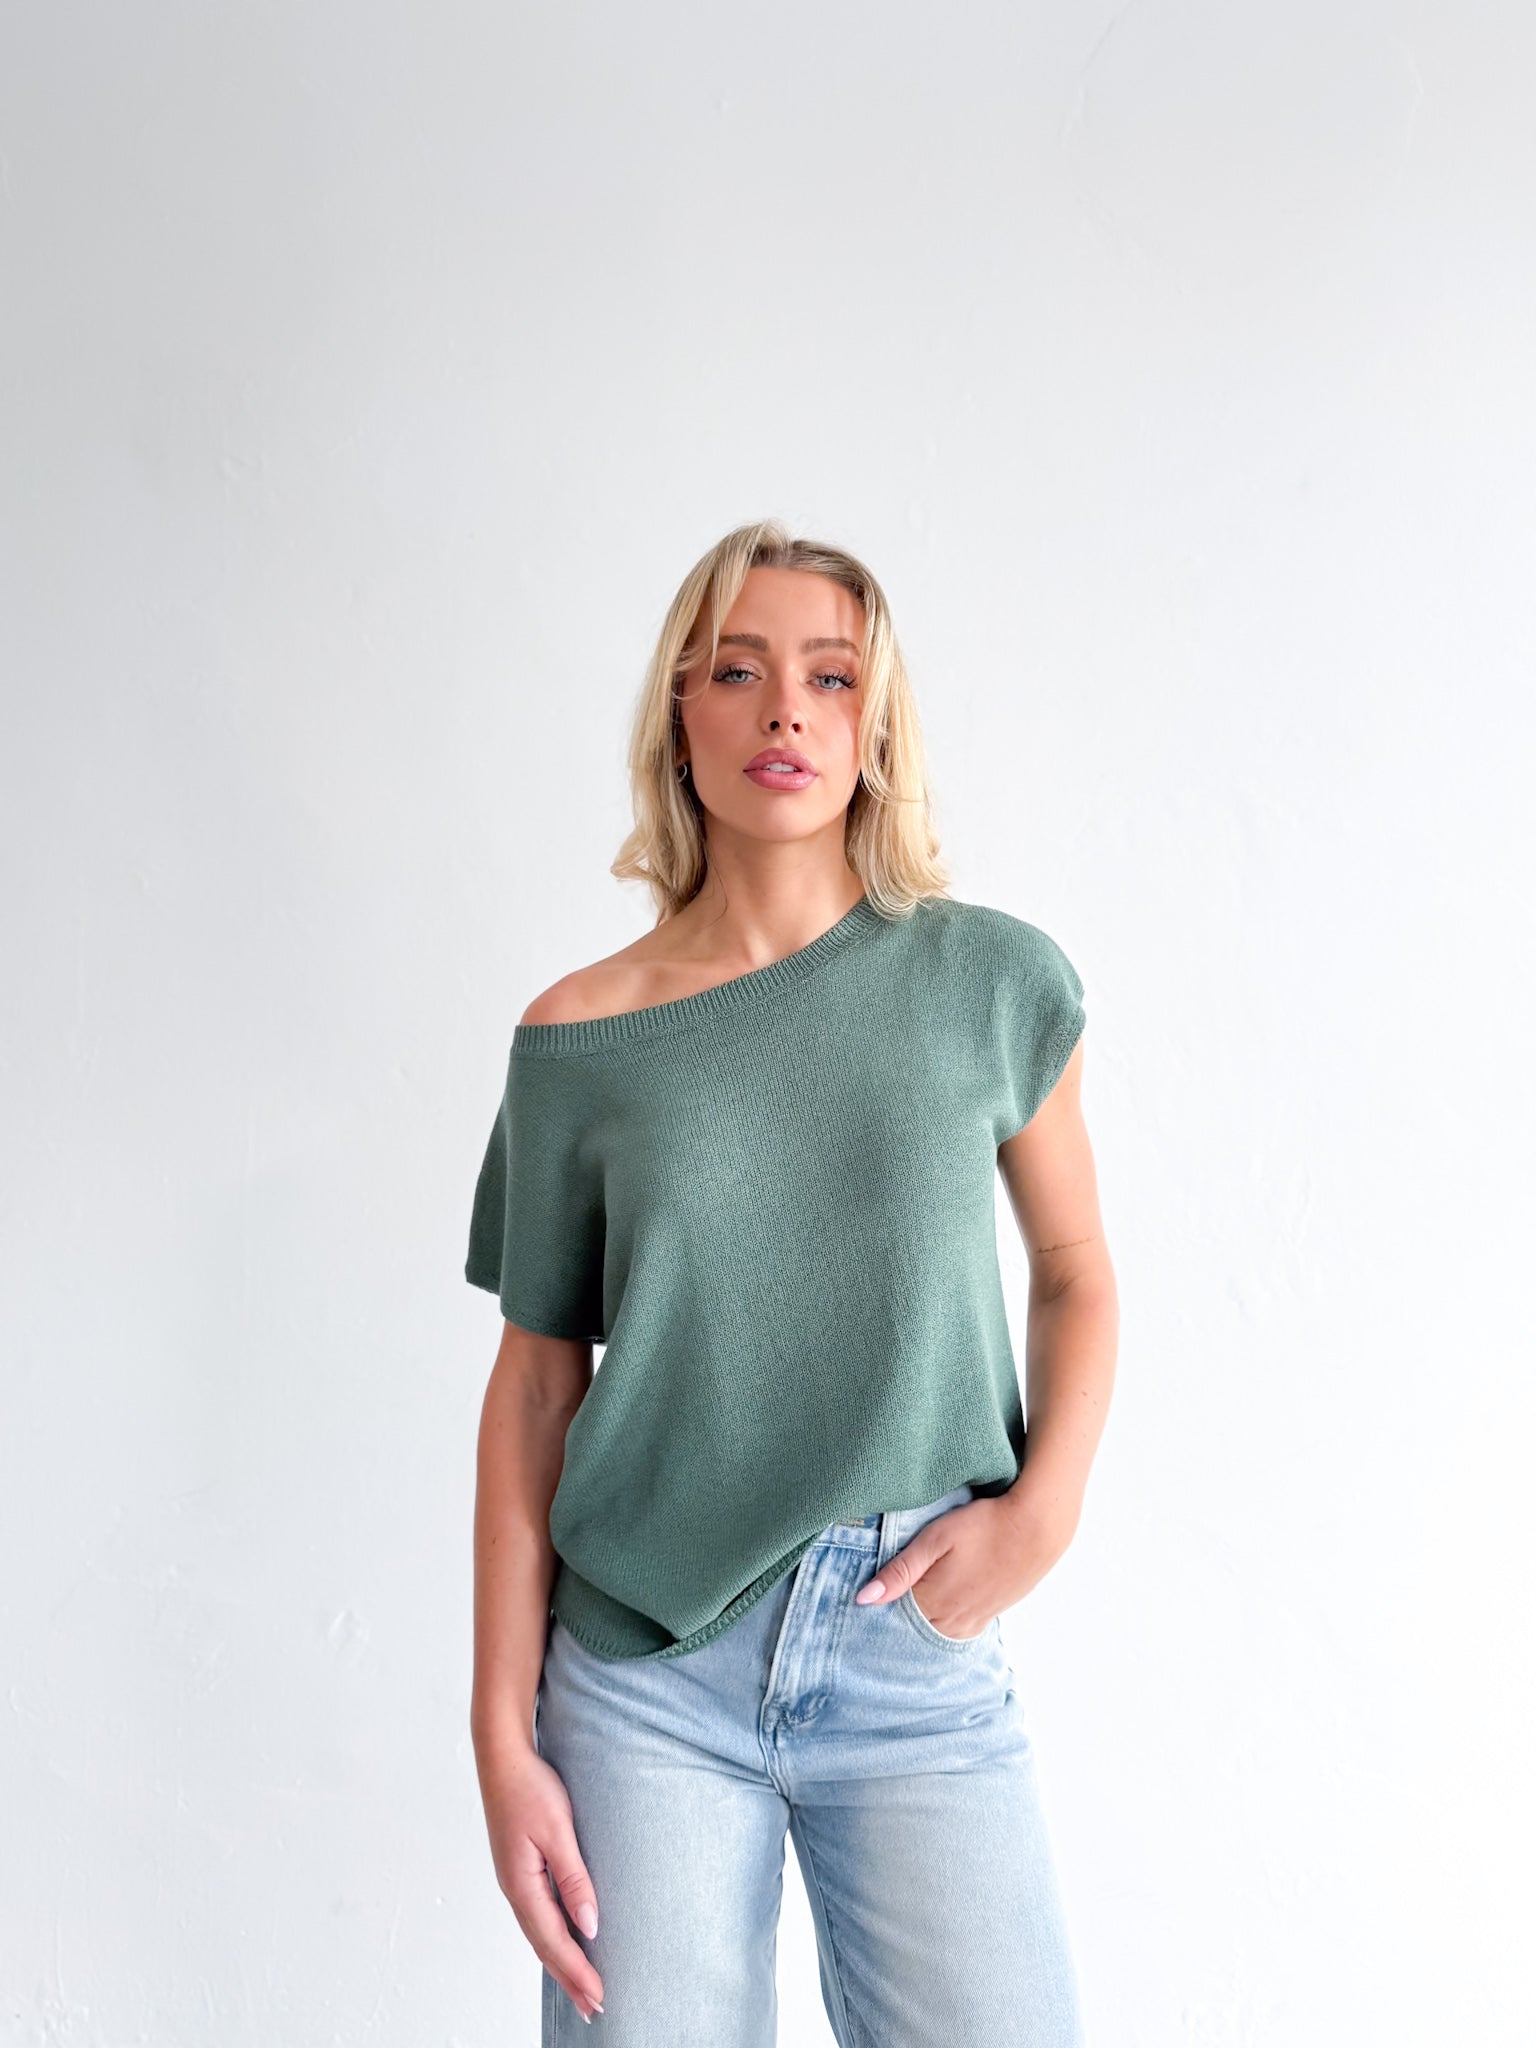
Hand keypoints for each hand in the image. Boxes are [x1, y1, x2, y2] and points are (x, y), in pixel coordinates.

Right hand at [476, 1738, 604, 2023]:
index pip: (553, 1940)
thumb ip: (574, 1878)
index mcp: (521, 1884)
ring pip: (540, 1932)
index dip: (576, 1971)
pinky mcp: (521, 1867)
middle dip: (569, 1977)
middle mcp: (515, 1888)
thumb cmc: (529, 1787)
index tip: (598, 1997)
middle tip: (594, 2009)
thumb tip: (590, 1926)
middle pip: (544, 1944)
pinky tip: (565, 1941)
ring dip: (562, 1961)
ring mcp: (516, 1879)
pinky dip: (554, 1936)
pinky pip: (539, 1914)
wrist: (503, 1756)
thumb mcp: (558, 1830)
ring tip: (582, 1987)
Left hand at [853, 1493, 1075, 1635]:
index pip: (892, 1619)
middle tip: (880, 1606)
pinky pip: (958, 1632)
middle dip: (895, 1620)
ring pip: (935, 1633)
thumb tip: (863, 1599)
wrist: (1036, 1528)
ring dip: (920, 1624)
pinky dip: (943, 1626)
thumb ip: (900, 1570)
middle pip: (913, 1630)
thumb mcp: (936, 1539)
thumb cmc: (984, 1526)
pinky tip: (938, 1612)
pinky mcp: (990, 1614)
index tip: (862, 1603)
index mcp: (933, 1601)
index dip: (877, 1611)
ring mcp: (974, 1620)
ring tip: (907, 1606)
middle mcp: (952, 1619)